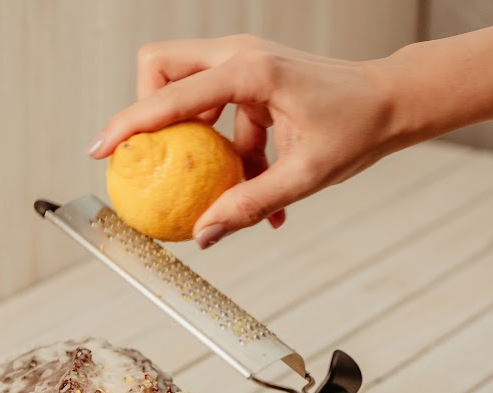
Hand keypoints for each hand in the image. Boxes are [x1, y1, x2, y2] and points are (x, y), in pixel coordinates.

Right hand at [88, 35, 397, 246]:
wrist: (390, 103)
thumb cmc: (356, 129)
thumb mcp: (303, 176)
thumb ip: (250, 205)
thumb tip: (204, 235)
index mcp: (249, 71)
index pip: (170, 94)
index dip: (129, 123)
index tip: (101, 150)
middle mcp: (240, 57)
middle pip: (163, 69)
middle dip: (148, 111)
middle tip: (155, 158)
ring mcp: (246, 66)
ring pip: (190, 92)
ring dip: (195, 141)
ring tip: (219, 185)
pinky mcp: (255, 82)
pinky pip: (222, 116)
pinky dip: (228, 153)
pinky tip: (253, 189)